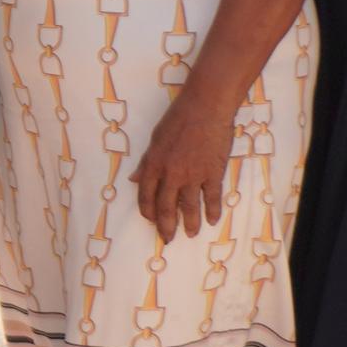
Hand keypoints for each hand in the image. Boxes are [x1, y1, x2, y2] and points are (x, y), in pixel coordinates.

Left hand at [131, 88, 235, 243]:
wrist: (206, 107)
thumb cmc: (178, 119)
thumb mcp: (155, 139)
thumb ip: (146, 162)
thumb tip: (133, 179)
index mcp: (153, 165)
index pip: (146, 195)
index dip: (148, 211)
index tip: (151, 221)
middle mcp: (171, 174)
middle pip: (166, 207)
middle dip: (166, 226)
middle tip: (167, 239)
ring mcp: (193, 175)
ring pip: (190, 207)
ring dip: (190, 223)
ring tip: (191, 234)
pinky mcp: (213, 173)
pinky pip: (212, 197)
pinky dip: (213, 211)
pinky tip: (212, 220)